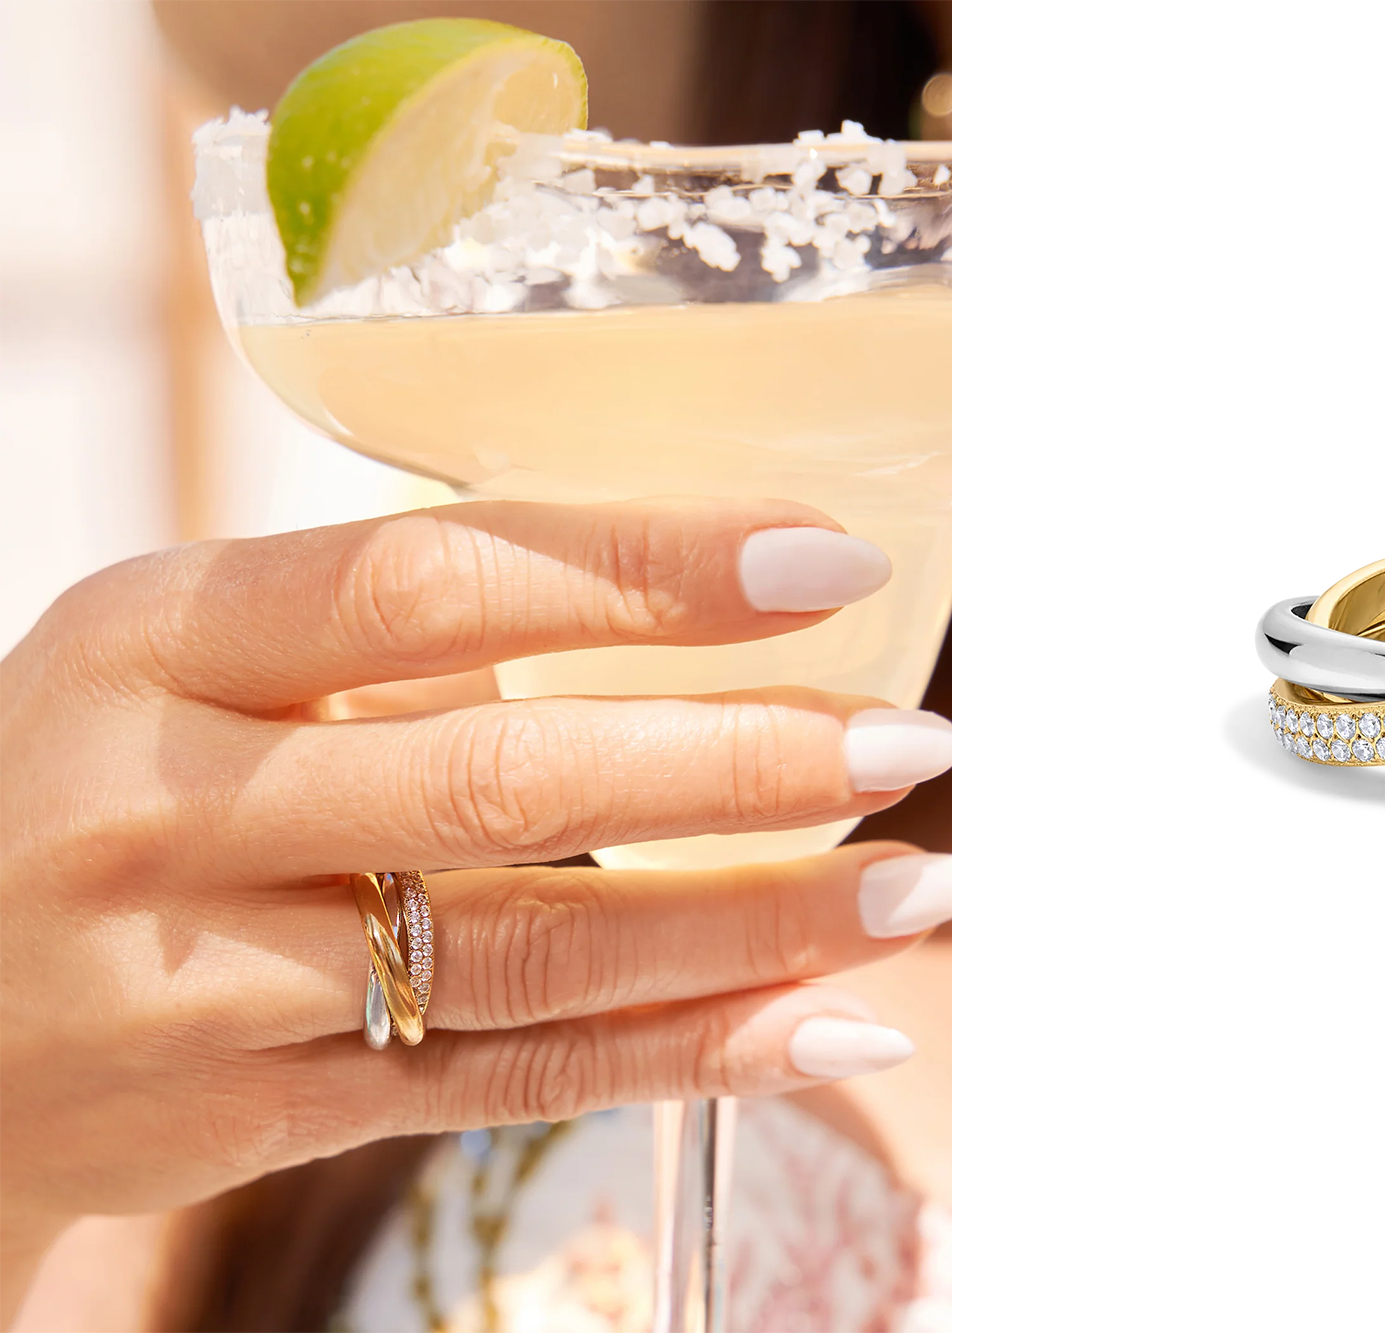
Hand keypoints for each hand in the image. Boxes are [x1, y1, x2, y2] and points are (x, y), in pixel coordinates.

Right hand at [0, 499, 952, 1317]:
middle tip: (909, 741)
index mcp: (156, 638)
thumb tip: (692, 598)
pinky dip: (685, 1055)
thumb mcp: (181, 662)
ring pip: (528, 951)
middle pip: (501, 778)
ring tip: (912, 888)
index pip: (436, 580)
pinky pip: (507, 1082)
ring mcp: (202, 983)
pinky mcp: (252, 1114)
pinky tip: (823, 1028)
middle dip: (735, 761)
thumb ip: (386, 638)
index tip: (831, 560)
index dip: (649, 568)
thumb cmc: (101, 783)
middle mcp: (168, 807)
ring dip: (747, 922)